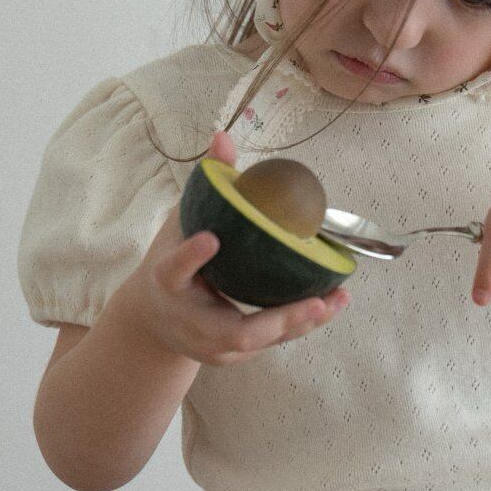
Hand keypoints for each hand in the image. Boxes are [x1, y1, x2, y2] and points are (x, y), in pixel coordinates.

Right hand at [125, 130, 351, 363]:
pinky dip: (302, 323)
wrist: (153, 321)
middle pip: (234, 331)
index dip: (189, 258)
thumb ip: (205, 186)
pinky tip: (332, 303)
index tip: (210, 239)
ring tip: (336, 299)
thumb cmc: (170, 264)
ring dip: (302, 322)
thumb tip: (222, 136)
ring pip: (260, 341)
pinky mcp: (233, 354)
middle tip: (315, 301)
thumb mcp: (178, 223)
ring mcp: (213, 345)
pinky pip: (271, 341)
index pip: (173, 271)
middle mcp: (189, 321)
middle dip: (278, 319)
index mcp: (166, 283)